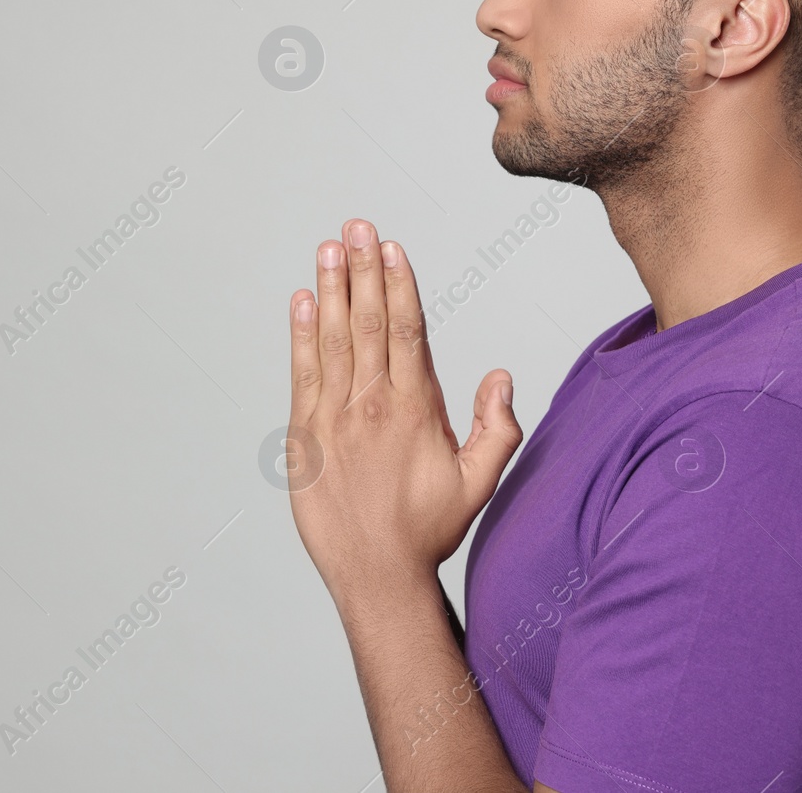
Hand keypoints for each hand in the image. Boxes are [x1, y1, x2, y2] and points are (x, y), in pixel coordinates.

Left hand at [286, 219, 524, 608]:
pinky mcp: (305, 437)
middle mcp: (372, 404)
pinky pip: (303, 373)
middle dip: (362, 269)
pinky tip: (302, 301)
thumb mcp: (480, 481)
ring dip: (332, 289)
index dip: (399, 284)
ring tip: (328, 248)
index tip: (391, 247)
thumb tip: (500, 377)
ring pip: (333, 339)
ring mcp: (334, 418)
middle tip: (356, 226)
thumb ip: (497, 427)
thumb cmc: (430, 529)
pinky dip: (302, 335)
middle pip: (369, 322)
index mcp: (415, 409)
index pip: (407, 330)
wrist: (376, 575)